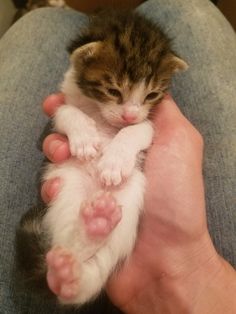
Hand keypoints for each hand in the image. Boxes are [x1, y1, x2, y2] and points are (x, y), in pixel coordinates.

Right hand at [41, 94, 235, 312]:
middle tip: (64, 131)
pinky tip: (59, 189)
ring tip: (60, 155)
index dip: (79, 103)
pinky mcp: (79, 209)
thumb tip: (142, 87)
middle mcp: (108, 159)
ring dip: (54, 150)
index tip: (61, 97)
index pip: (98, 114)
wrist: (167, 255)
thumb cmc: (177, 197)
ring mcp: (92, 184)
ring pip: (61, 159)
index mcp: (129, 141)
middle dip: (63, 126)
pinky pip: (57, 193)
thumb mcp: (180, 142)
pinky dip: (52, 187)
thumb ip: (162, 112)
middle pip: (75, 132)